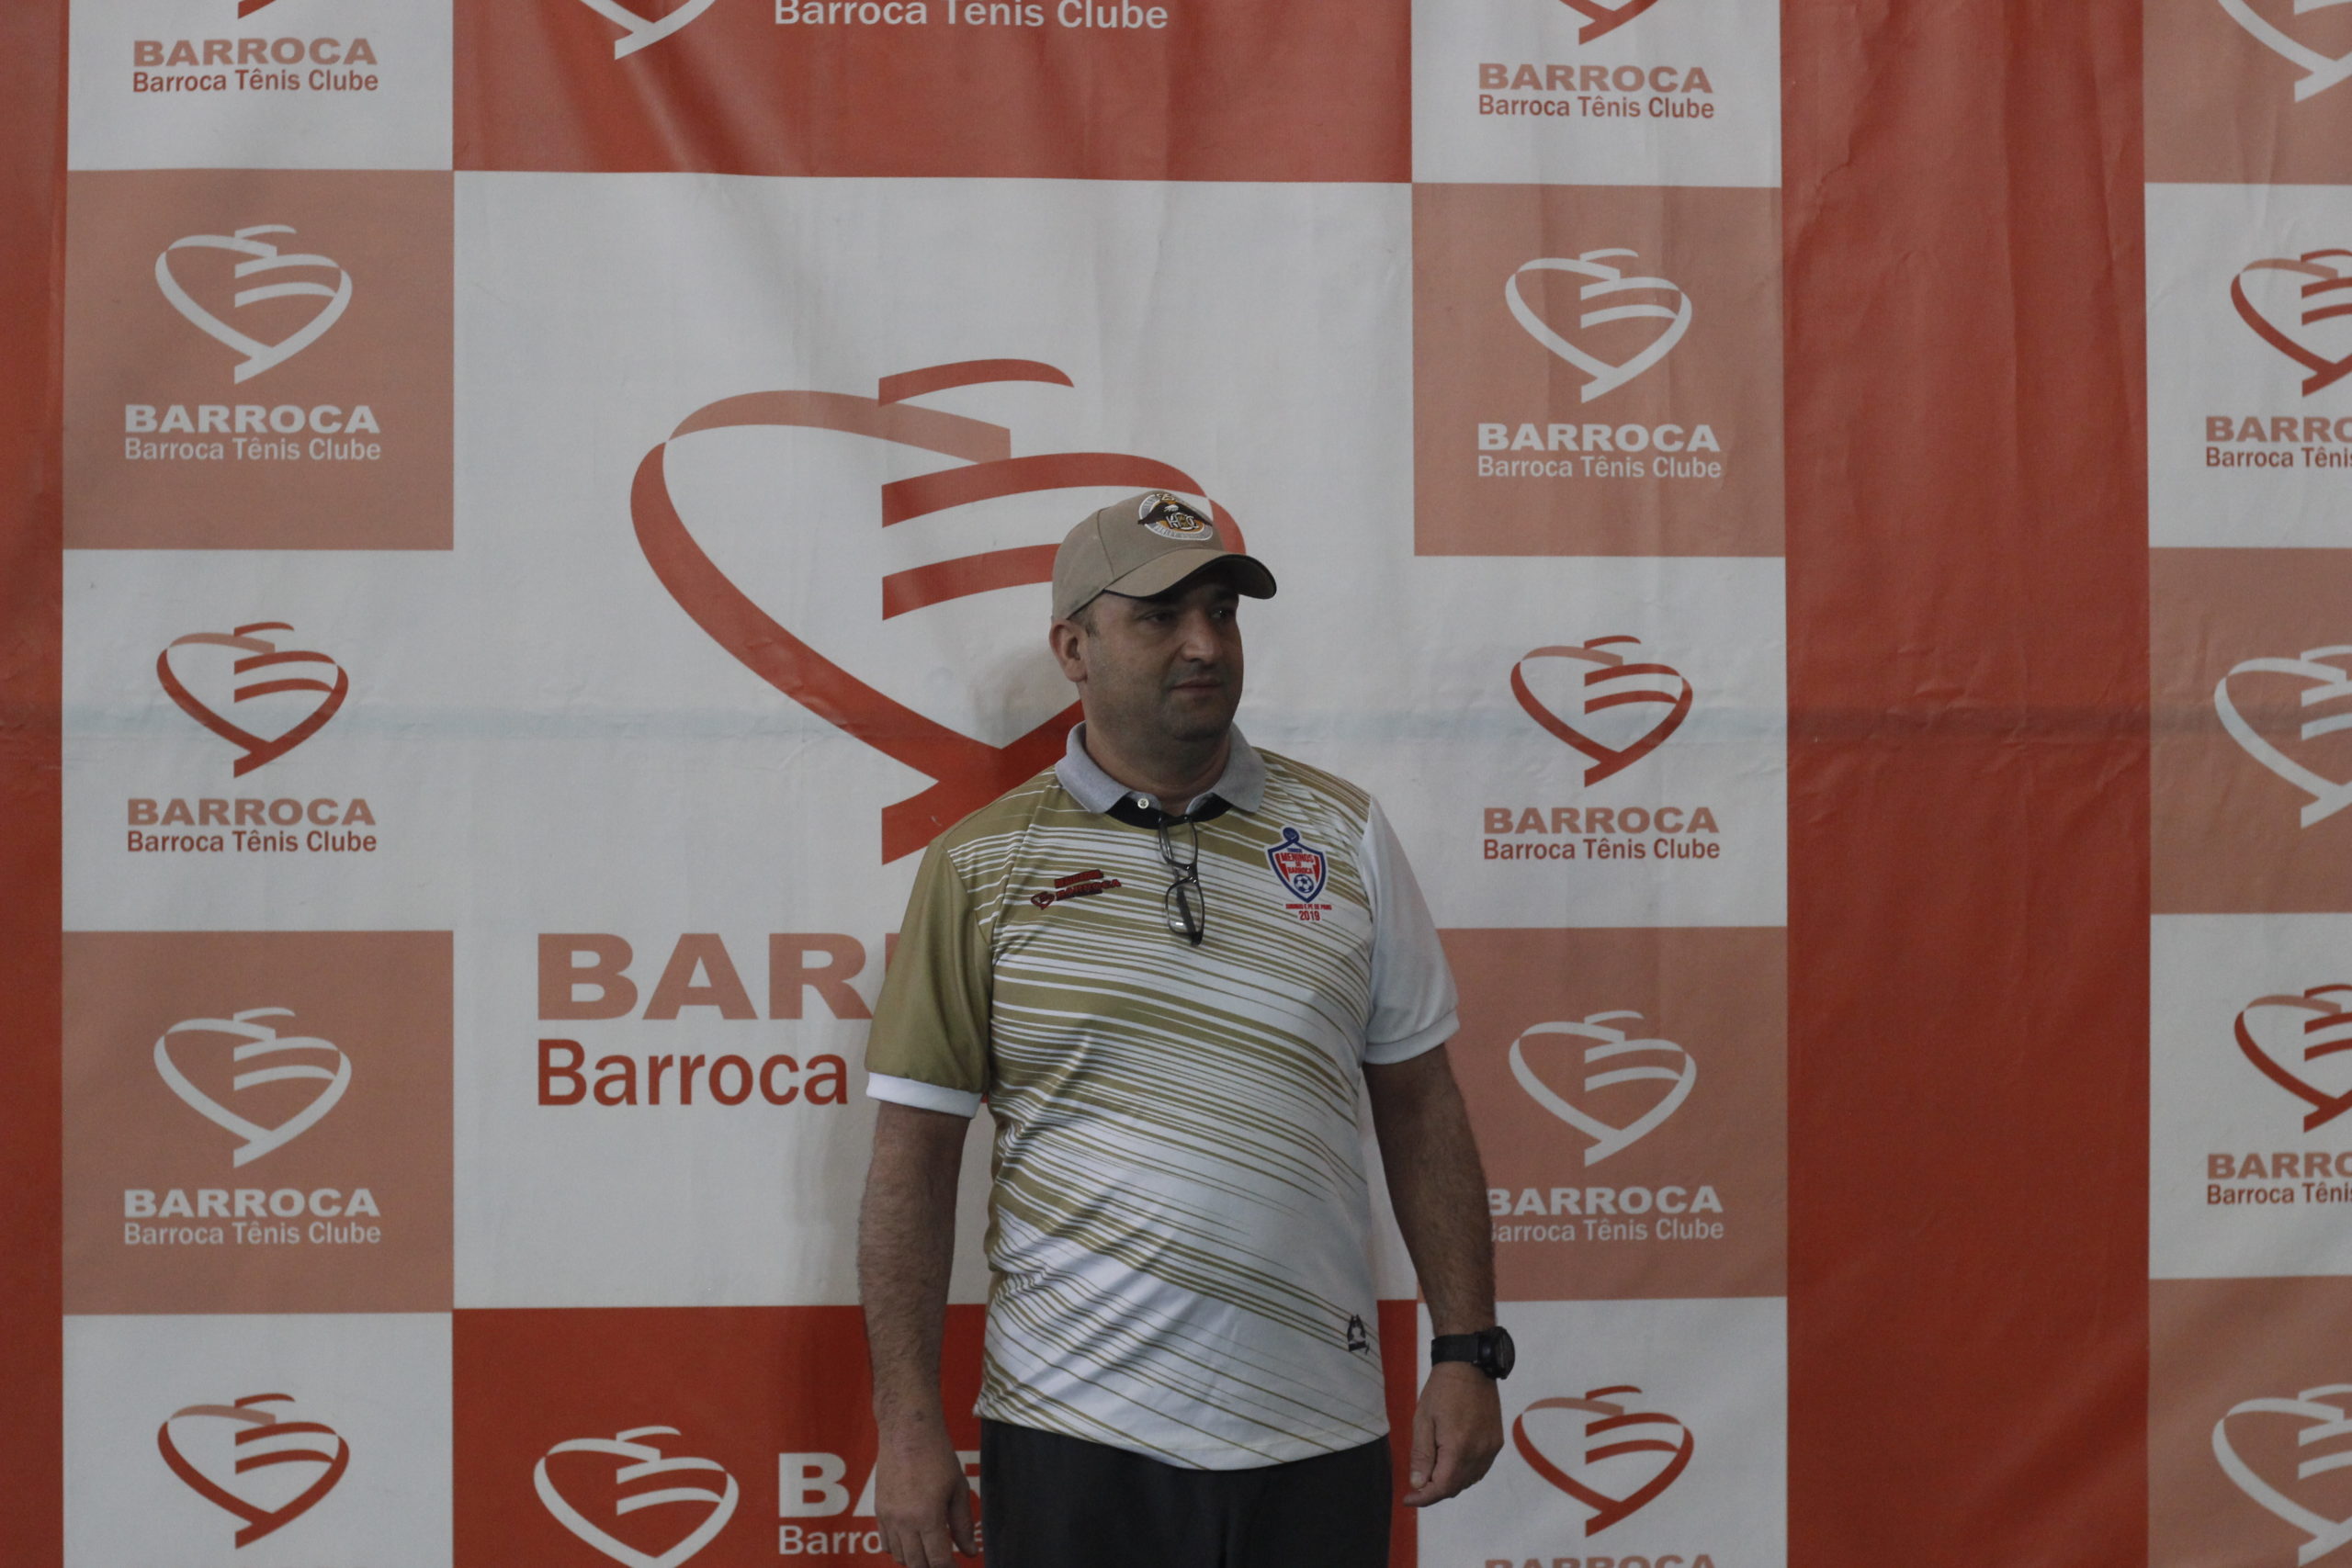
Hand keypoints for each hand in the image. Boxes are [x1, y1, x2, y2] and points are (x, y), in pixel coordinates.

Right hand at [873, 1421, 980, 1566]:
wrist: (907, 1432)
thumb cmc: (937, 1456)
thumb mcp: (957, 1489)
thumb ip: (963, 1524)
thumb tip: (971, 1552)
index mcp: (927, 1517)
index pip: (938, 1560)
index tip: (958, 1566)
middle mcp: (904, 1522)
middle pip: (917, 1563)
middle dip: (933, 1567)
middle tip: (946, 1561)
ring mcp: (888, 1517)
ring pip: (899, 1556)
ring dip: (915, 1560)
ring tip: (930, 1551)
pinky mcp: (878, 1510)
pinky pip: (885, 1543)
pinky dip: (899, 1549)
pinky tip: (912, 1542)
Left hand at [1401, 1361, 1502, 1506]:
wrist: (1470, 1366)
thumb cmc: (1441, 1390)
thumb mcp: (1423, 1420)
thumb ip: (1422, 1455)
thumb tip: (1418, 1484)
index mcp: (1458, 1447)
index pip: (1442, 1487)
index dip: (1424, 1498)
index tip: (1408, 1499)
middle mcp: (1479, 1452)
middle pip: (1456, 1487)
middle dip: (1434, 1491)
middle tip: (1416, 1487)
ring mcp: (1490, 1448)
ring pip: (1469, 1480)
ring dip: (1450, 1483)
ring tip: (1431, 1472)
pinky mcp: (1496, 1442)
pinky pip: (1480, 1468)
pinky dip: (1464, 1473)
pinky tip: (1451, 1463)